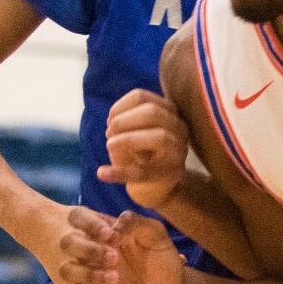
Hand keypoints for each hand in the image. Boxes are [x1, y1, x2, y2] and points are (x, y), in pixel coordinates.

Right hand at [55, 208, 181, 283]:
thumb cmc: (162, 259)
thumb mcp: (154, 234)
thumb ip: (134, 222)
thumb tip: (114, 226)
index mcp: (100, 232)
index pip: (77, 217)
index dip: (88, 224)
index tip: (110, 235)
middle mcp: (89, 252)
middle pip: (66, 242)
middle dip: (87, 249)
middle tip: (114, 257)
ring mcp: (86, 275)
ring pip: (65, 269)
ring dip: (87, 273)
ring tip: (114, 278)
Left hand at [97, 88, 189, 208]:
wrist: (155, 187)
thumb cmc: (139, 154)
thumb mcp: (131, 132)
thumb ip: (124, 120)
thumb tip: (114, 124)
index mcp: (168, 111)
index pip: (141, 97)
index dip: (118, 107)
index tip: (109, 120)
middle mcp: (180, 128)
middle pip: (152, 112)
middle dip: (123, 121)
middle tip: (108, 134)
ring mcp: (180, 151)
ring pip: (160, 137)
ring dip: (128, 140)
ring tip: (110, 146)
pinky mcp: (173, 174)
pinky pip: (146, 171)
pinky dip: (119, 172)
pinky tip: (101, 173)